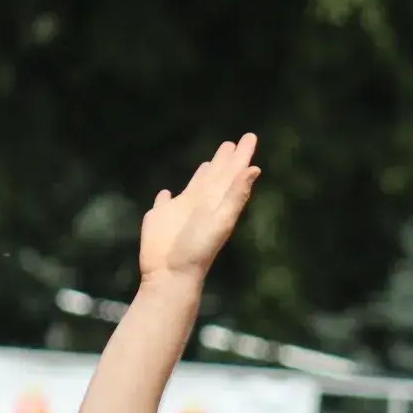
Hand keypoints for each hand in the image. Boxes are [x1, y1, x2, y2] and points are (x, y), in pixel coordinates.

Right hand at [139, 135, 260, 286]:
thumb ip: (236, 195)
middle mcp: (201, 205)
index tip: (250, 137)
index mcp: (217, 204)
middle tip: (232, 143)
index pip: (232, 174)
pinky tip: (166, 193)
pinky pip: (163, 204)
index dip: (241, 157)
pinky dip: (165, 197)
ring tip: (208, 162)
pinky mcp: (159, 219)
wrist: (170, 275)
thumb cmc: (197, 250)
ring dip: (201, 175)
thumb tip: (254, 168)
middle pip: (216, 177)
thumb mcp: (221, 220)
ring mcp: (180, 212)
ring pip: (193, 188)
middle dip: (225, 160)